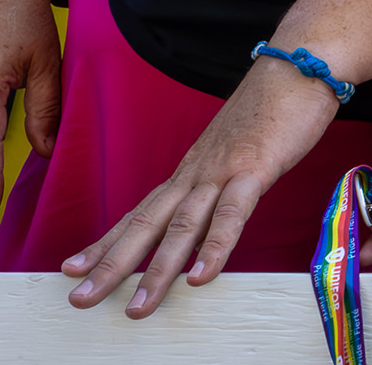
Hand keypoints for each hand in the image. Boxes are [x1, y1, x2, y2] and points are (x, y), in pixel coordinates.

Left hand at [61, 56, 339, 316]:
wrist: (298, 65)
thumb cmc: (273, 107)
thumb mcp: (238, 151)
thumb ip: (222, 185)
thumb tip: (212, 218)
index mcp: (191, 170)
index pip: (140, 213)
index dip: (106, 243)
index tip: (72, 268)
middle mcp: (196, 173)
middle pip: (146, 224)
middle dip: (111, 265)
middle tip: (80, 298)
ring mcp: (223, 170)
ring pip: (181, 226)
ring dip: (157, 269)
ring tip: (139, 306)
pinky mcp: (255, 167)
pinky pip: (232, 213)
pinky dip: (215, 246)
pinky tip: (202, 275)